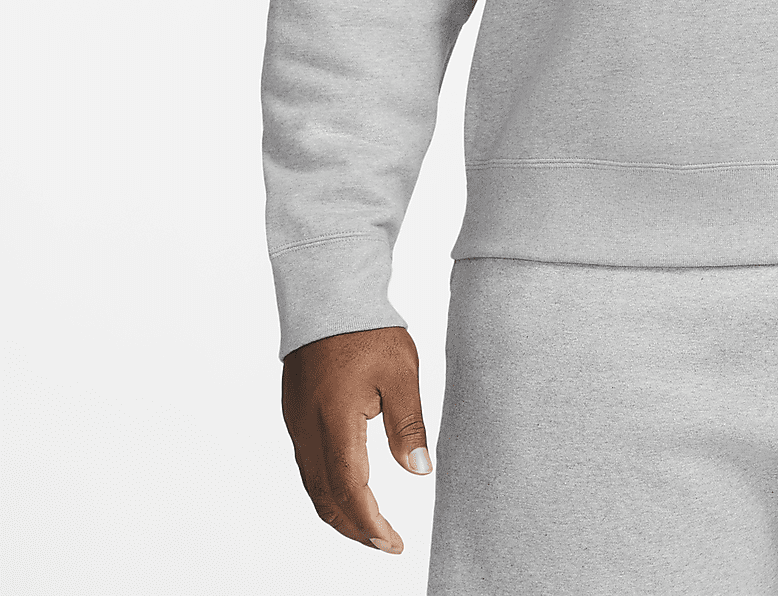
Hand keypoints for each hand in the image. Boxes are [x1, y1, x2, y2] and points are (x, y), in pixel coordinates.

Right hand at [281, 325, 431, 553]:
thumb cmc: (368, 332)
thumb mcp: (401, 374)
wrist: (328, 297)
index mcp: (334, 422)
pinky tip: (348, 490)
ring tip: (370, 526)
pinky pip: (308, 466)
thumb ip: (408, 425)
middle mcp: (307, 430)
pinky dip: (327, 489)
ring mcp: (297, 424)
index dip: (370, 524)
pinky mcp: (295, 415)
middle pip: (325, 498)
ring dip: (339, 512)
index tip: (393, 543)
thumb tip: (419, 471)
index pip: (350, 490)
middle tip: (385, 543)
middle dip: (354, 528)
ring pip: (313, 486)